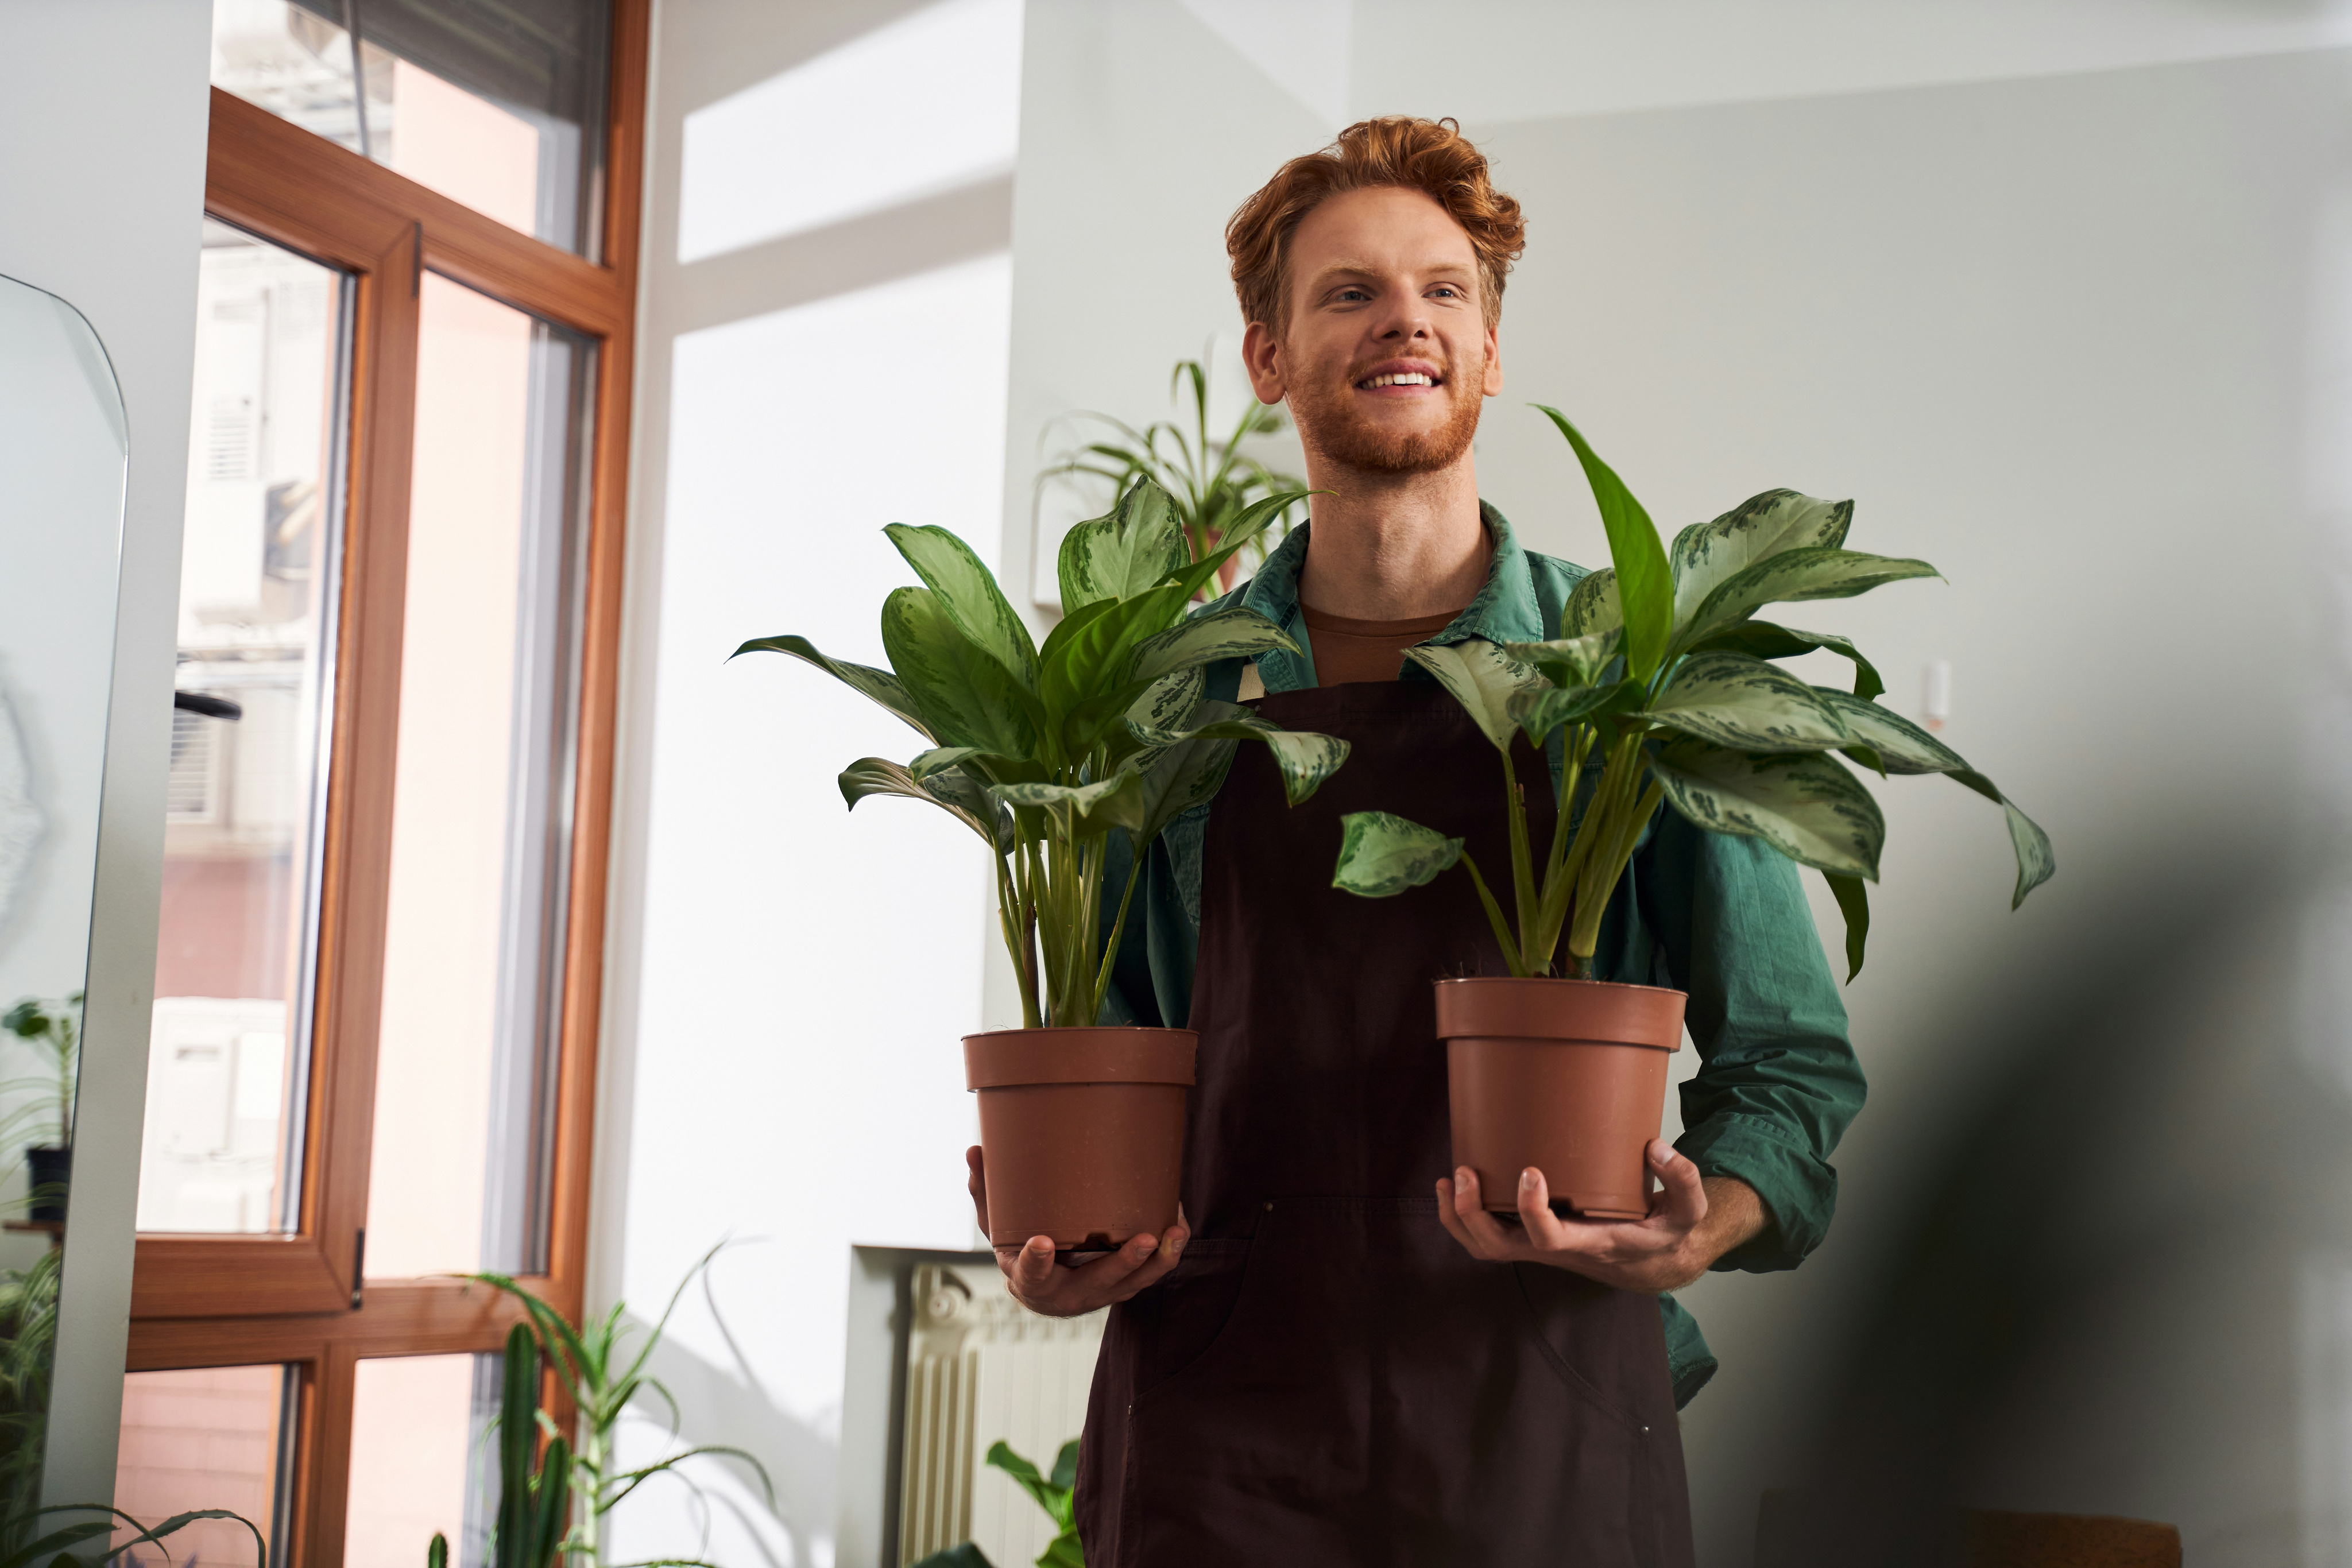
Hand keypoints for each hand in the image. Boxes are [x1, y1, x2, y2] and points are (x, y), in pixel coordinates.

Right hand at [966, 1145, 1189, 1317]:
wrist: (1044, 1294)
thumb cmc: (1019, 1250)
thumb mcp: (999, 1225)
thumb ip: (987, 1191)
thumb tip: (975, 1150)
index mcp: (1032, 1282)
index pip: (1032, 1274)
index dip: (1037, 1260)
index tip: (1044, 1242)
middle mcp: (1070, 1296)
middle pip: (1099, 1284)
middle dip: (1124, 1263)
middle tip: (1143, 1239)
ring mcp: (1102, 1294)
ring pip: (1135, 1284)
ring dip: (1159, 1260)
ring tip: (1176, 1231)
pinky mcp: (1125, 1286)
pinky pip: (1151, 1274)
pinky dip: (1168, 1253)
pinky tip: (1179, 1224)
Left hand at [1435, 1141, 1763, 1293]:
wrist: (1655, 1263)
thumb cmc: (1666, 1233)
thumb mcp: (1689, 1210)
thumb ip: (1683, 1179)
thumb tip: (1656, 1147)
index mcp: (1593, 1243)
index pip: (1551, 1239)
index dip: (1531, 1210)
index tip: (1529, 1171)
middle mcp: (1559, 1250)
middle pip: (1501, 1249)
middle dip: (1474, 1215)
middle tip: (1466, 1172)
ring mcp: (1541, 1247)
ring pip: (1487, 1249)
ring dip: (1459, 1219)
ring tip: (1451, 1180)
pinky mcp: (1533, 1238)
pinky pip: (1489, 1240)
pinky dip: (1463, 1219)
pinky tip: (1455, 1186)